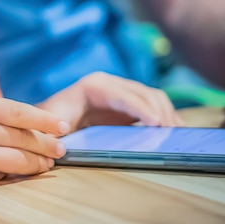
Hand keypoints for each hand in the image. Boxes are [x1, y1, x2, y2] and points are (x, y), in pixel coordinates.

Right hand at [0, 95, 69, 203]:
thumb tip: (20, 120)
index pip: (19, 111)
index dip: (44, 119)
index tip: (63, 125)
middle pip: (22, 135)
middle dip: (46, 143)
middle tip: (63, 148)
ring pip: (18, 159)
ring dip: (37, 163)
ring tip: (50, 164)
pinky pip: (1, 178)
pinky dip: (15, 177)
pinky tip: (26, 177)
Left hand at [39, 72, 181, 131]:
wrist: (49, 119)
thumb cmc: (48, 124)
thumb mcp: (48, 126)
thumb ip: (53, 133)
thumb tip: (61, 140)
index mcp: (93, 86)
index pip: (122, 95)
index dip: (140, 108)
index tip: (156, 124)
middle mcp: (111, 83)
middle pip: (143, 92)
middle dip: (159, 111)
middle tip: (170, 134)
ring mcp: (122, 91)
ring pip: (152, 96)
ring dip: (167, 113)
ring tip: (175, 135)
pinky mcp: (129, 103)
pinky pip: (153, 105)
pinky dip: (166, 116)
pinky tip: (175, 131)